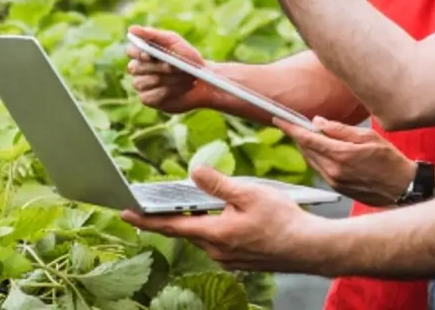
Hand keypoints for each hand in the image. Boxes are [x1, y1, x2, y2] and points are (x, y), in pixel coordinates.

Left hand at [122, 166, 328, 273]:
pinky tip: (230, 218)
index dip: (145, 218)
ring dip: (201, 221)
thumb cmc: (283, 219)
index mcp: (215, 234)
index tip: (124, 212)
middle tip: (160, 201)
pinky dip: (217, 229)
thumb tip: (194, 173)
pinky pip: (220, 243)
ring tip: (200, 204)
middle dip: (175, 215)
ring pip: (205, 236)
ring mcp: (229, 259)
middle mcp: (216, 251)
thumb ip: (218, 184)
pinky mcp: (241, 261)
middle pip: (188, 230)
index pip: (171, 224)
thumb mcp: (250, 193)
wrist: (310, 248)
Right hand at [125, 25, 213, 113]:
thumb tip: (131, 29)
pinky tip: (178, 88)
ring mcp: (142, 84)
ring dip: (165, 80)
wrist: (203, 80)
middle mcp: (139, 68)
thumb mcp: (174, 41)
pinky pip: (148, 97)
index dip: (138, 53)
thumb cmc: (187, 57)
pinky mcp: (148, 99)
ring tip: (184, 77)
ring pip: (142, 83)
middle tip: (175, 67)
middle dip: (157, 67)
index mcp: (143, 52)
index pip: (131, 51)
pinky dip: (165, 92)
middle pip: (135, 68)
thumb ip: (153, 34)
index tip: (150, 55)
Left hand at [274, 116, 415, 207]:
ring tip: (311, 135)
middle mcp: (334, 170)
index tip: (278, 119)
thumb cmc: (389, 160)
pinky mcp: (337, 188)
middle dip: (298, 135)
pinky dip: (316, 158)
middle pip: (306, 149)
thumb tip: (318, 122)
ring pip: (310, 160)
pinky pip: (319, 169)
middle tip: (295, 123)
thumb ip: (340, 129)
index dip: (290, 128)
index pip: (307, 139)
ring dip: (307, 147)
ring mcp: (334, 181)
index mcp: (341, 155)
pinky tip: (324, 151)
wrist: (401, 187)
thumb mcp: (368, 137)